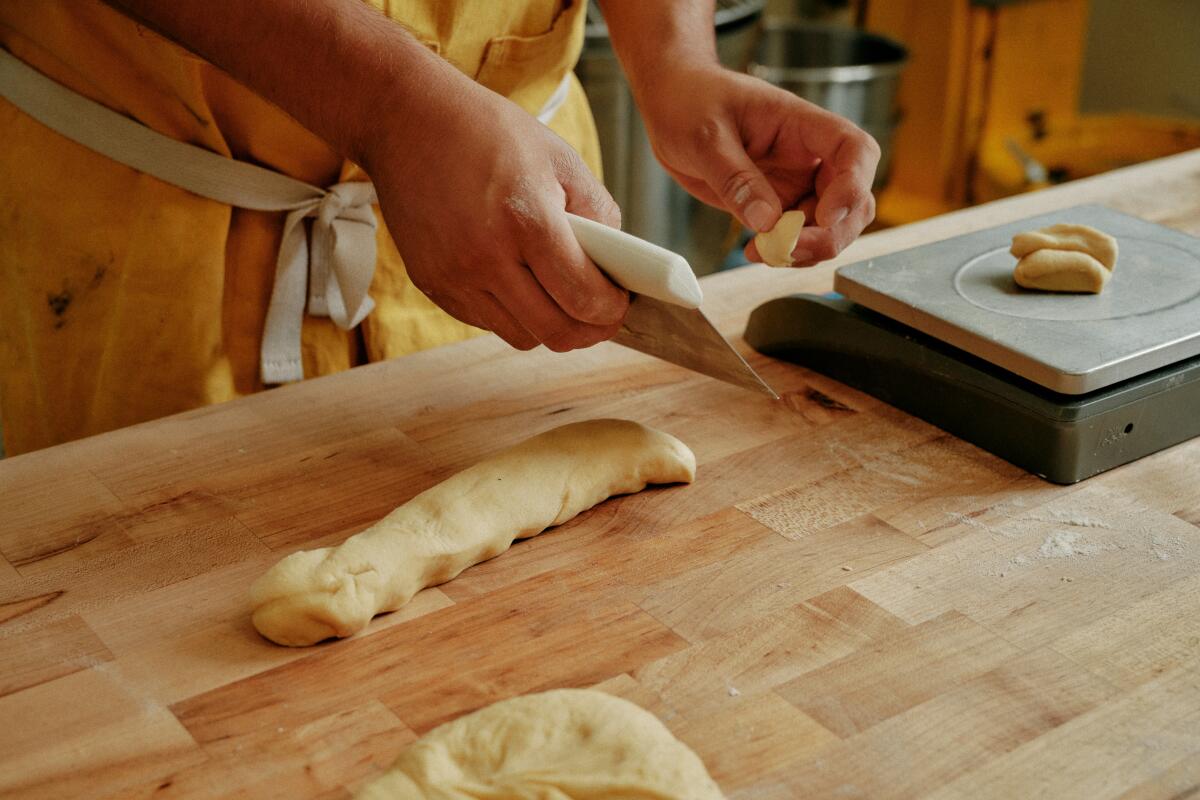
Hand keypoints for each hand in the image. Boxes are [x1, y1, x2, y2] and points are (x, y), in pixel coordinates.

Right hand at [362, 76, 628, 351]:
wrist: (404, 119)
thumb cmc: (487, 132)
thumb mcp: (559, 158)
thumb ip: (599, 213)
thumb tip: (616, 265)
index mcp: (526, 220)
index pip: (583, 296)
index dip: (612, 310)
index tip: (621, 303)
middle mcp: (486, 257)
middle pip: (555, 332)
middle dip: (589, 331)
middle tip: (601, 315)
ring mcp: (454, 276)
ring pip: (521, 337)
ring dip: (550, 326)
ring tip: (562, 299)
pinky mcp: (431, 284)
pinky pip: (486, 322)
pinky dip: (512, 314)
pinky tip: (520, 284)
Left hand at [637, 64, 879, 266]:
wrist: (670, 103)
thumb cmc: (691, 100)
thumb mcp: (705, 136)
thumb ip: (736, 177)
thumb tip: (766, 221)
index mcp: (801, 125)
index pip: (854, 150)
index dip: (853, 185)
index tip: (828, 215)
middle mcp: (807, 156)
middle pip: (853, 199)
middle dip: (832, 232)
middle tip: (791, 249)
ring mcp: (795, 182)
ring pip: (830, 226)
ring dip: (809, 248)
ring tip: (764, 252)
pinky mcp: (776, 204)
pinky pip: (797, 236)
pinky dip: (786, 252)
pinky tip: (757, 252)